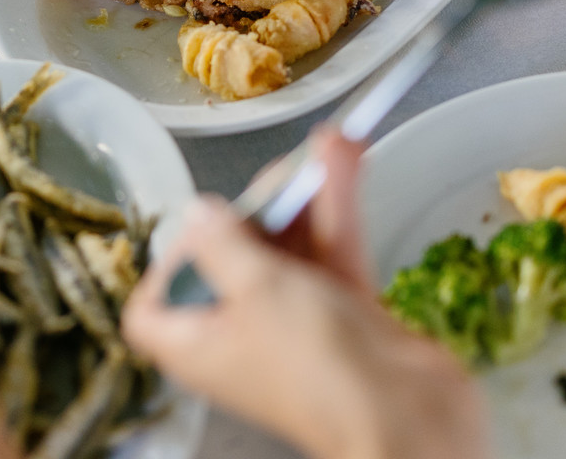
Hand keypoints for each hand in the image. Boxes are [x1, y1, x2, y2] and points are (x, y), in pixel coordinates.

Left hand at [121, 131, 489, 458]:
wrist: (410, 418)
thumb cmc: (318, 367)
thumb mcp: (253, 287)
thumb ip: (221, 241)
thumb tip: (198, 213)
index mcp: (196, 345)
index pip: (155, 307)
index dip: (172, 263)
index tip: (200, 225)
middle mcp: (240, 336)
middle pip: (232, 262)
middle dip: (258, 209)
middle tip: (281, 173)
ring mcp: (295, 327)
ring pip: (290, 252)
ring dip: (306, 198)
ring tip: (323, 146)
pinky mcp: (345, 319)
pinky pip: (331, 257)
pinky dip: (337, 212)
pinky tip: (346, 159)